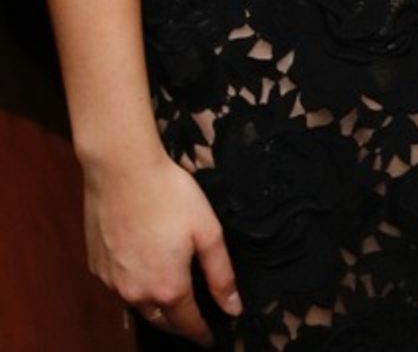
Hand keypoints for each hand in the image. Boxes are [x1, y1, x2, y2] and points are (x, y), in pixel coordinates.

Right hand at [81, 150, 241, 344]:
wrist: (122, 170)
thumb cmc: (169, 195)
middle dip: (178, 324)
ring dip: (153, 305)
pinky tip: (140, 269)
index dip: (201, 335)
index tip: (210, 339)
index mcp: (168, 289)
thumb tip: (233, 308)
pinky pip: (118, 286)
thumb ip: (221, 275)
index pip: (188, 325)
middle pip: (161, 321)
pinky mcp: (96, 266)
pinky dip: (132, 285)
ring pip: (136, 305)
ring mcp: (112, 282)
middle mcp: (136, 294)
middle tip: (191, 321)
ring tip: (167, 296)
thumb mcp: (208, 232)